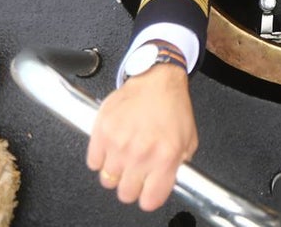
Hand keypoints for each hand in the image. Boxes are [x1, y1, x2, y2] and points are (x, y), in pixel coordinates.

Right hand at [87, 64, 196, 211]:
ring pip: (108, 179)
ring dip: (116, 172)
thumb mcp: (188, 140)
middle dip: (131, 186)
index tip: (148, 192)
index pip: (149, 200)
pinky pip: (93, 162)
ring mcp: (119, 143)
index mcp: (165, 157)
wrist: (157, 79)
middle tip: (135, 172)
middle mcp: (141, 153)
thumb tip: (162, 185)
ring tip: (125, 156)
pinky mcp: (102, 131)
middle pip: (125, 194)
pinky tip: (113, 146)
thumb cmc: (173, 107)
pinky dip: (101, 158)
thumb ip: (176, 167)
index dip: (148, 198)